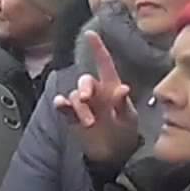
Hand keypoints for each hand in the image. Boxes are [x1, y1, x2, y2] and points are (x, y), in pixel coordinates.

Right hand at [54, 32, 139, 163]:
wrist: (112, 156)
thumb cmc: (124, 134)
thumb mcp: (128, 120)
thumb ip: (122, 104)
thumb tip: (122, 89)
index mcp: (111, 88)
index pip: (104, 64)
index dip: (97, 48)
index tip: (90, 34)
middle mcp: (96, 93)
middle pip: (85, 81)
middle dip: (85, 87)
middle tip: (87, 98)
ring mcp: (83, 104)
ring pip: (75, 96)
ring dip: (80, 106)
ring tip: (89, 122)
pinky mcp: (71, 116)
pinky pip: (62, 105)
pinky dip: (61, 104)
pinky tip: (62, 105)